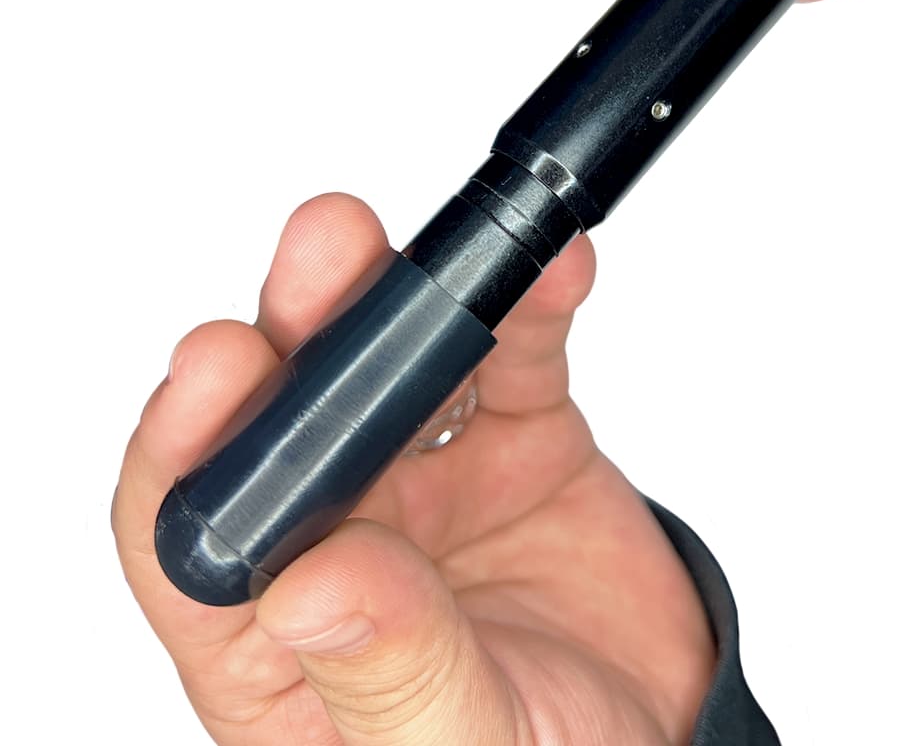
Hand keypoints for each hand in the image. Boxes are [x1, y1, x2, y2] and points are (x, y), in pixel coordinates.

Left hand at [113, 193, 713, 744]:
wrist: (665, 732)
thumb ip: (387, 673)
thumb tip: (306, 588)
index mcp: (282, 635)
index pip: (195, 533)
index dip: (190, 443)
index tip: (216, 369)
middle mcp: (341, 535)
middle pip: (292, 416)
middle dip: (301, 326)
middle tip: (323, 257)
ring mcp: (426, 475)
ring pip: (395, 363)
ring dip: (403, 291)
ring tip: (433, 250)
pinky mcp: (514, 432)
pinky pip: (516, 354)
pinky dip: (530, 305)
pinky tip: (545, 271)